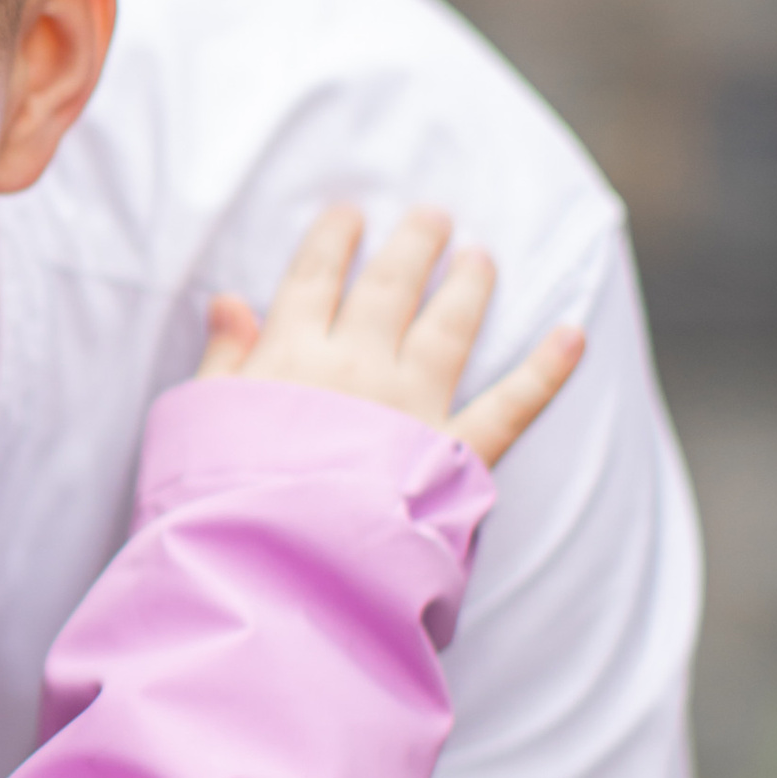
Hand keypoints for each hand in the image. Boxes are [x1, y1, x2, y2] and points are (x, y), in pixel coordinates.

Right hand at [198, 204, 583, 469]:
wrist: (275, 564)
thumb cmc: (222, 497)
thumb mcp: (203, 422)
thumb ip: (222, 360)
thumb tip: (230, 299)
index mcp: (291, 357)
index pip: (315, 279)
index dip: (331, 241)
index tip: (349, 214)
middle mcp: (358, 367)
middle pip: (390, 288)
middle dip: (412, 245)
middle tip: (433, 215)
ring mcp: (412, 406)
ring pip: (449, 327)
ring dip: (469, 286)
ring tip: (482, 256)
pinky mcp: (455, 452)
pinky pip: (512, 405)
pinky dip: (547, 370)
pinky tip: (573, 335)